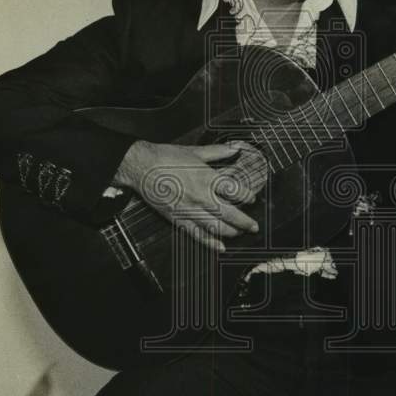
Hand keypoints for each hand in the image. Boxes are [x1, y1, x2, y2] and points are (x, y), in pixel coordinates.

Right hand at [113, 140, 267, 251]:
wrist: (142, 167)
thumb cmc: (166, 157)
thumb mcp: (196, 151)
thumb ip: (218, 151)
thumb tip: (235, 148)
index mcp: (207, 178)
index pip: (234, 191)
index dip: (247, 196)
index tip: (252, 199)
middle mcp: (201, 196)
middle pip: (229, 213)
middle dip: (245, 222)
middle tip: (254, 226)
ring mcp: (189, 209)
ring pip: (216, 227)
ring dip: (231, 232)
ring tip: (240, 233)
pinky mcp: (178, 218)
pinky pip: (197, 234)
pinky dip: (211, 242)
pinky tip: (220, 247)